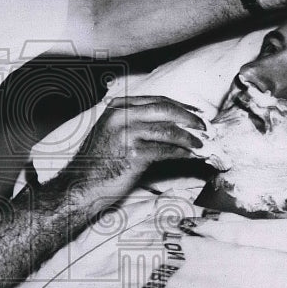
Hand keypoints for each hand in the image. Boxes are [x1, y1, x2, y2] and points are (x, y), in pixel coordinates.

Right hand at [63, 96, 205, 212]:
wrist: (80, 186)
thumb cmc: (98, 164)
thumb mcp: (113, 134)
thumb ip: (136, 124)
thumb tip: (172, 126)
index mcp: (117, 108)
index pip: (157, 101)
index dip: (181, 107)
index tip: (197, 114)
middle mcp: (121, 116)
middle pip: (165, 109)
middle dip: (190, 117)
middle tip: (206, 127)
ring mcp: (126, 133)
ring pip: (168, 130)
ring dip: (190, 137)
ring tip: (203, 144)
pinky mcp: (133, 153)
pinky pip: (166, 150)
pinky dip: (182, 153)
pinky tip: (192, 156)